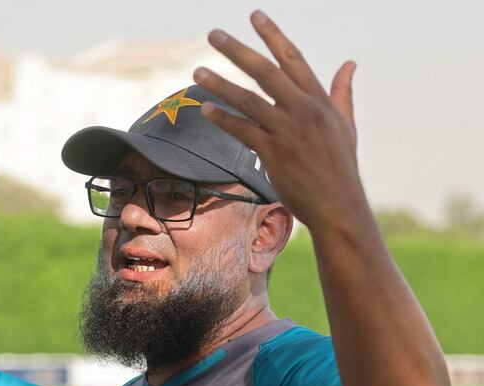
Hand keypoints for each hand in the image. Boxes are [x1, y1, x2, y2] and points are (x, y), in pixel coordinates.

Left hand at [194, 11, 364, 230]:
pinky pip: (242, 131)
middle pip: (265, 71)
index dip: (273, 35)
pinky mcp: (273, 153)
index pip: (293, 58)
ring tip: (197, 71)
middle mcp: (303, 110)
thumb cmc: (341, 167)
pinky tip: (205, 109)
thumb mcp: (346, 125)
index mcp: (320, 100)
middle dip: (237, 50)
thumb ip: (342, 92)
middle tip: (213, 34)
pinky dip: (223, 119)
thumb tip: (350, 63)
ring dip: (220, 83)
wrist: (339, 205)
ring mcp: (287, 131)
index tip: (255, 15)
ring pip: (248, 99)